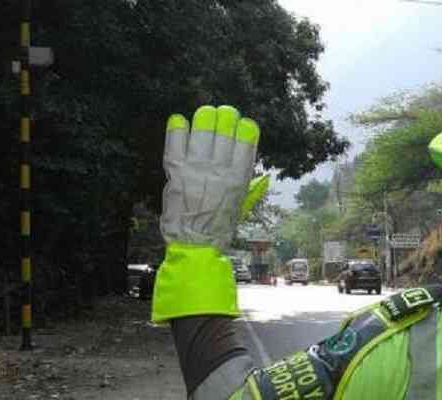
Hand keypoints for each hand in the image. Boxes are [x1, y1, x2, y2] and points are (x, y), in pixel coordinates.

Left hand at [161, 105, 260, 251]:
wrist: (194, 242)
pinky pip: (176, 140)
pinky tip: (180, 121)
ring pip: (202, 129)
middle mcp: (219, 170)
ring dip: (204, 117)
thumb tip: (266, 176)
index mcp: (239, 177)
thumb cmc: (220, 227)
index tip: (242, 124)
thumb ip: (252, 188)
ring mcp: (196, 168)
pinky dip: (178, 127)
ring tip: (205, 115)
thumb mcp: (242, 205)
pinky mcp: (176, 169)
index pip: (247, 139)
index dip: (245, 126)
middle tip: (222, 115)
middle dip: (225, 116)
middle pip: (225, 128)